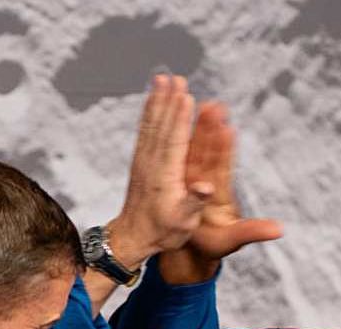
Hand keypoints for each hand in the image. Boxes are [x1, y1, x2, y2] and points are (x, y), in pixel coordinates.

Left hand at [107, 75, 205, 269]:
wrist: (134, 237)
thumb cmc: (164, 232)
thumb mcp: (183, 222)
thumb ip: (194, 202)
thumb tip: (206, 186)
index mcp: (165, 177)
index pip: (174, 142)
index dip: (180, 119)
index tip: (186, 96)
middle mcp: (152, 164)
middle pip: (162, 126)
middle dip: (169, 101)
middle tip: (176, 78)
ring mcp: (143, 161)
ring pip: (151, 125)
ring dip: (157, 100)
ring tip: (162, 79)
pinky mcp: (140, 161)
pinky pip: (145, 131)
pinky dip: (149, 112)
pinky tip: (153, 99)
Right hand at [159, 102, 282, 283]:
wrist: (194, 247)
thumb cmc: (212, 246)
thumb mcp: (232, 241)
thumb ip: (253, 232)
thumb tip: (281, 231)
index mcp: (219, 195)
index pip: (221, 169)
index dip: (224, 150)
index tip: (227, 130)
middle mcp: (208, 182)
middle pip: (208, 153)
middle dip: (210, 130)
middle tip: (215, 106)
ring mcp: (194, 179)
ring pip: (194, 150)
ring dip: (197, 128)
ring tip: (203, 102)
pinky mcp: (182, 180)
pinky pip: (180, 157)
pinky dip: (179, 140)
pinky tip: (177, 118)